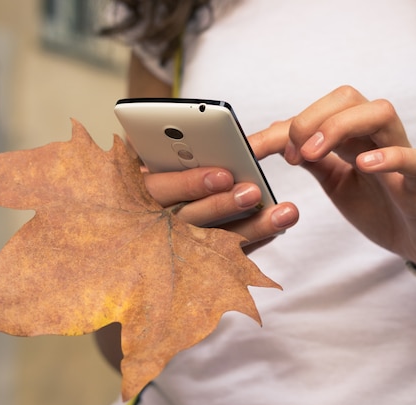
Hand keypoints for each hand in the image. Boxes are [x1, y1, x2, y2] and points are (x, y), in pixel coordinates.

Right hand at [141, 166, 298, 247]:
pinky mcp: (202, 262)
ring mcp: (178, 248)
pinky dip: (256, 239)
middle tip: (255, 192)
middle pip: (190, 219)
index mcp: (138, 196)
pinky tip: (280, 227)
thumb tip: (200, 132)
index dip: (190, 184)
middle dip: (225, 205)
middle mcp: (156, 227)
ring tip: (285, 212)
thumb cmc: (151, 182)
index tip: (223, 175)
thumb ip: (167, 153)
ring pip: (215, 242)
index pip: (159, 191)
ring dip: (253, 228)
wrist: (130, 235)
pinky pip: (230, 255)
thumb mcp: (148, 164)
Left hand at [252, 85, 415, 272]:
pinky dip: (390, 157)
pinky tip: (363, 164)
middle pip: (349, 97)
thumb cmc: (378, 206)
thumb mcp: (335, 182)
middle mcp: (376, 138)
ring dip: (341, 127)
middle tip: (293, 152)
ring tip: (314, 152)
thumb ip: (312, 159)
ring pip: (381, 113)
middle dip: (312, 117)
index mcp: (353, 137)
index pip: (318, 111)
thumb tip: (276, 136)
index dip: (282, 127)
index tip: (254, 149)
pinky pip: (415, 159)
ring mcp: (401, 156)